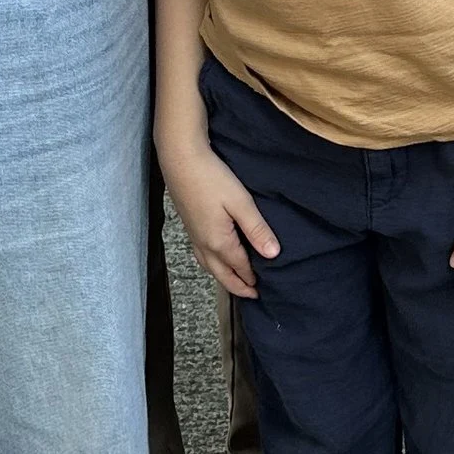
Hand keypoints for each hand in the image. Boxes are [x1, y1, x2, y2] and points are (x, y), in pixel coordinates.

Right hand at [160, 136, 277, 298]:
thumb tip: (273, 254)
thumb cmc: (211, 178)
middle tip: (252, 295)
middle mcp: (203, 244)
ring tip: (235, 281)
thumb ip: (256, 230)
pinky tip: (215, 258)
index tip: (263, 288)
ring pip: (209, 266)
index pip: (239, 267)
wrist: (180, 159)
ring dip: (223, 277)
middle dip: (237, 286)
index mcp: (218, 242)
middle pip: (221, 274)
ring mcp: (193, 236)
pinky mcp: (189, 226)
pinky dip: (211, 264)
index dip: (252, 278)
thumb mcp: (241, 202)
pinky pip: (201, 255)